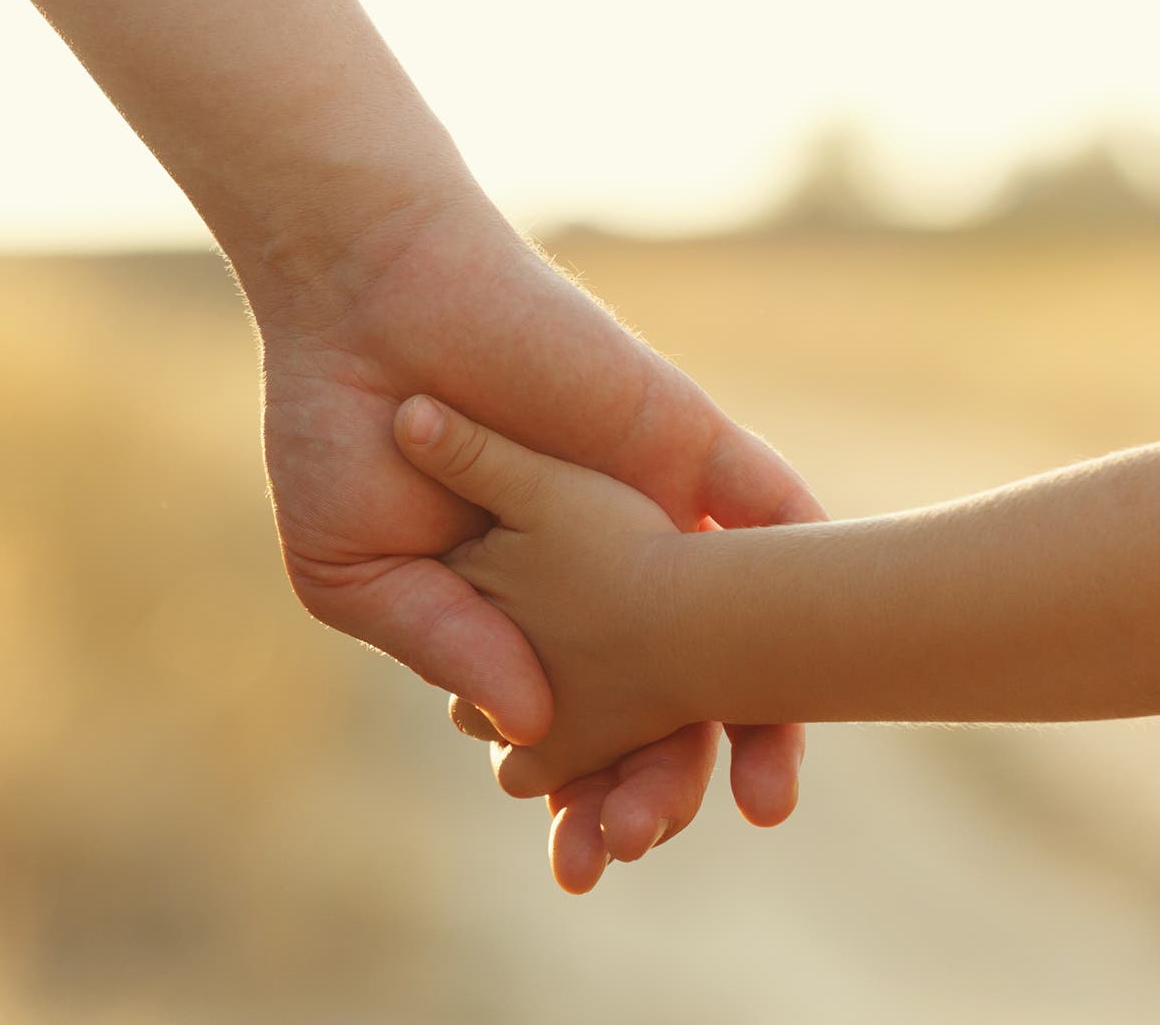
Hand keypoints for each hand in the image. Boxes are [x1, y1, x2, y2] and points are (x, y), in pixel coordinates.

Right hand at [251, 197, 823, 890]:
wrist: (364, 298)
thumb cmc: (338, 433)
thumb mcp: (360, 574)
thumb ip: (449, 646)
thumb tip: (536, 728)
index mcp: (518, 616)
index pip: (577, 732)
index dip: (584, 801)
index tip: (582, 861)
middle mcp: (600, 575)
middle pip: (668, 704)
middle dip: (666, 783)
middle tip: (651, 839)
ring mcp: (651, 513)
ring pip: (740, 634)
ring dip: (758, 721)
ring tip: (762, 800)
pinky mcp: (688, 447)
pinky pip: (777, 516)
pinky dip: (810, 593)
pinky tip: (820, 676)